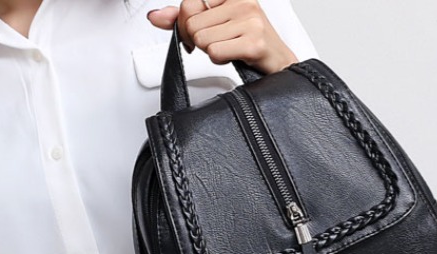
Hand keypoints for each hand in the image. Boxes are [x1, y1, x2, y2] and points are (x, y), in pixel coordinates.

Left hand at [147, 0, 298, 73]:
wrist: (280, 65)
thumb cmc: (249, 44)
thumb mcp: (216, 24)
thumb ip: (185, 18)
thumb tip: (155, 17)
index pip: (188, 3)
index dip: (188, 23)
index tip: (203, 31)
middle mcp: (243, 2)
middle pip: (191, 23)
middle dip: (200, 40)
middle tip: (220, 43)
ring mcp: (250, 21)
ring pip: (201, 39)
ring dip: (212, 51)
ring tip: (230, 49)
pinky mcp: (253, 43)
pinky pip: (214, 52)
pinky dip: (221, 60)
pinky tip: (236, 56)